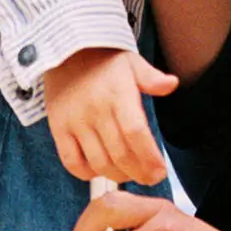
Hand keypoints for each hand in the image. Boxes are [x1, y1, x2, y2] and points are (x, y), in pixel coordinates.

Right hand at [44, 47, 176, 186]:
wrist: (64, 52)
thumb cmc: (104, 61)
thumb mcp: (131, 62)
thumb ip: (151, 77)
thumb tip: (172, 84)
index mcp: (117, 94)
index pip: (135, 133)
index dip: (149, 158)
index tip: (160, 172)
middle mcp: (95, 110)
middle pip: (120, 154)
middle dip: (139, 173)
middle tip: (150, 178)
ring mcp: (74, 122)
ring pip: (98, 163)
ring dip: (117, 175)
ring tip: (129, 174)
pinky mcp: (58, 129)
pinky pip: (72, 162)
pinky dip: (87, 173)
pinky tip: (100, 171)